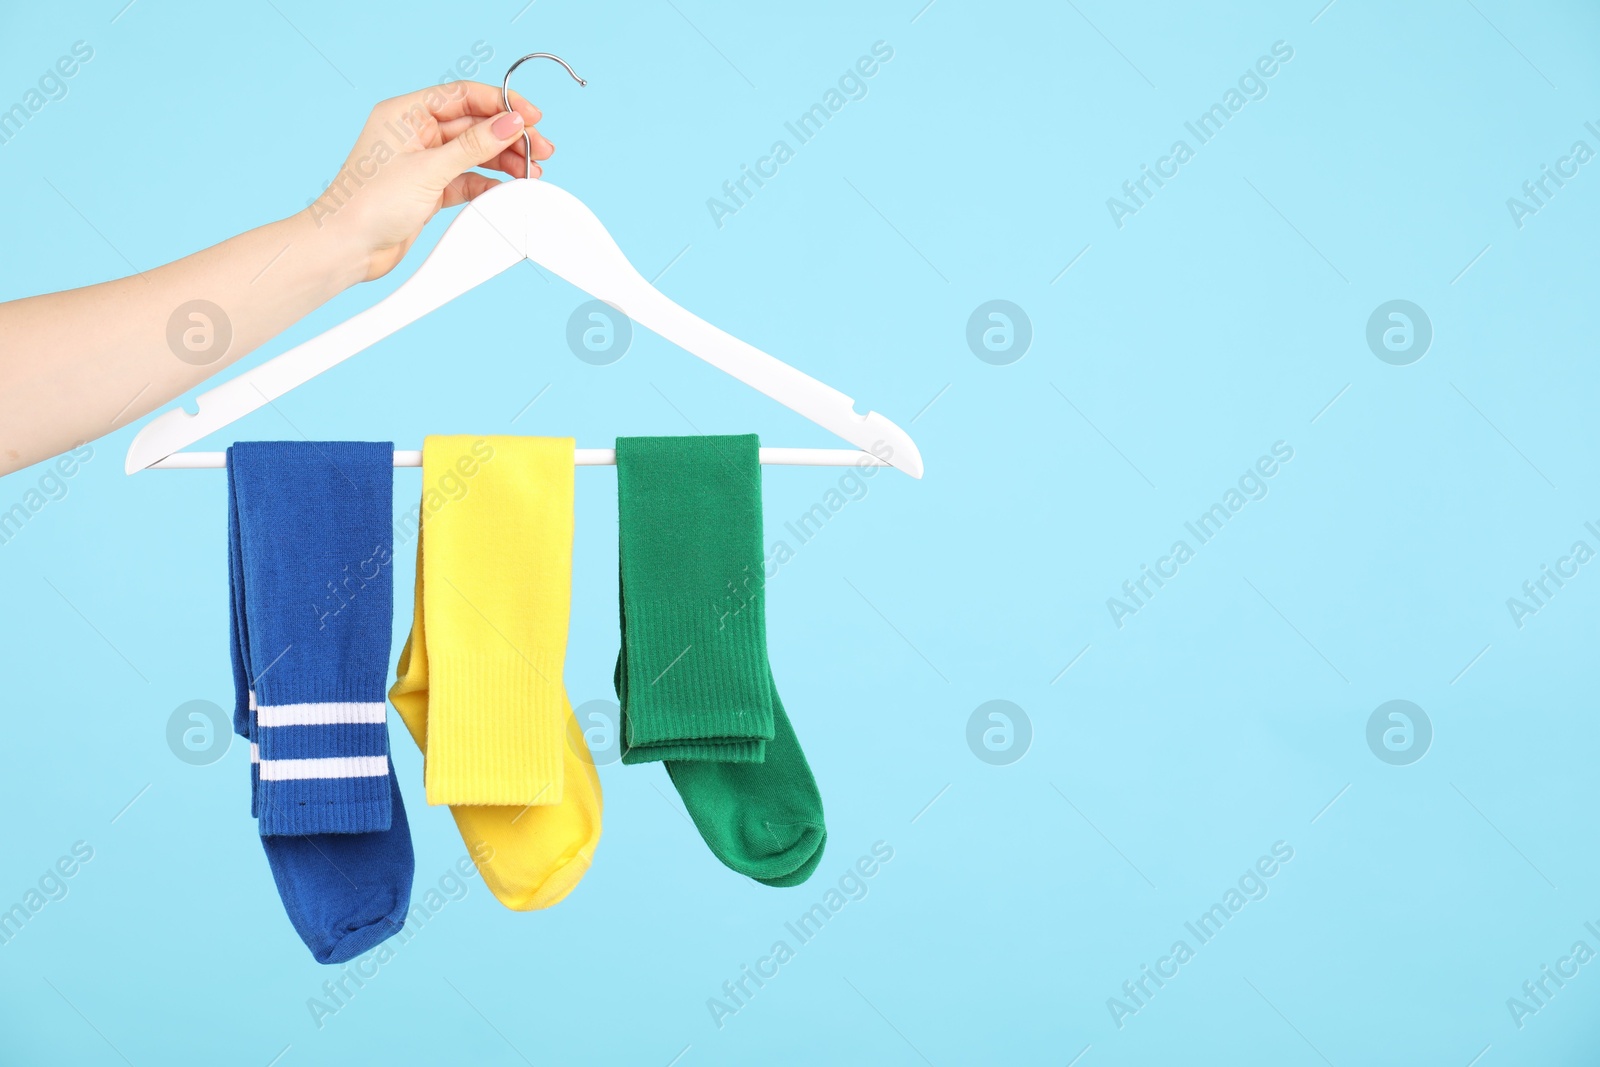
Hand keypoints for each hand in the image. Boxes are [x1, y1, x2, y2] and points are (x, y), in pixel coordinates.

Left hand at [306, 81, 554, 282]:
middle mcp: (415, 133)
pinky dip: (488, 183)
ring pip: (474, 153)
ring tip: (530, 173)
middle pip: (474, 125)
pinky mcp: (428, 190)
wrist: (346, 247)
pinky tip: (507, 189)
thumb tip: (510, 123)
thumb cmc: (370, 203)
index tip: (532, 116)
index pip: (463, 96)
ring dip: (502, 161)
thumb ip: (474, 145)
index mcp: (406, 114)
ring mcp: (423, 162)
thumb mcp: (429, 169)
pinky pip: (467, 179)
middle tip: (541, 150)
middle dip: (508, 136)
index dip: (501, 103)